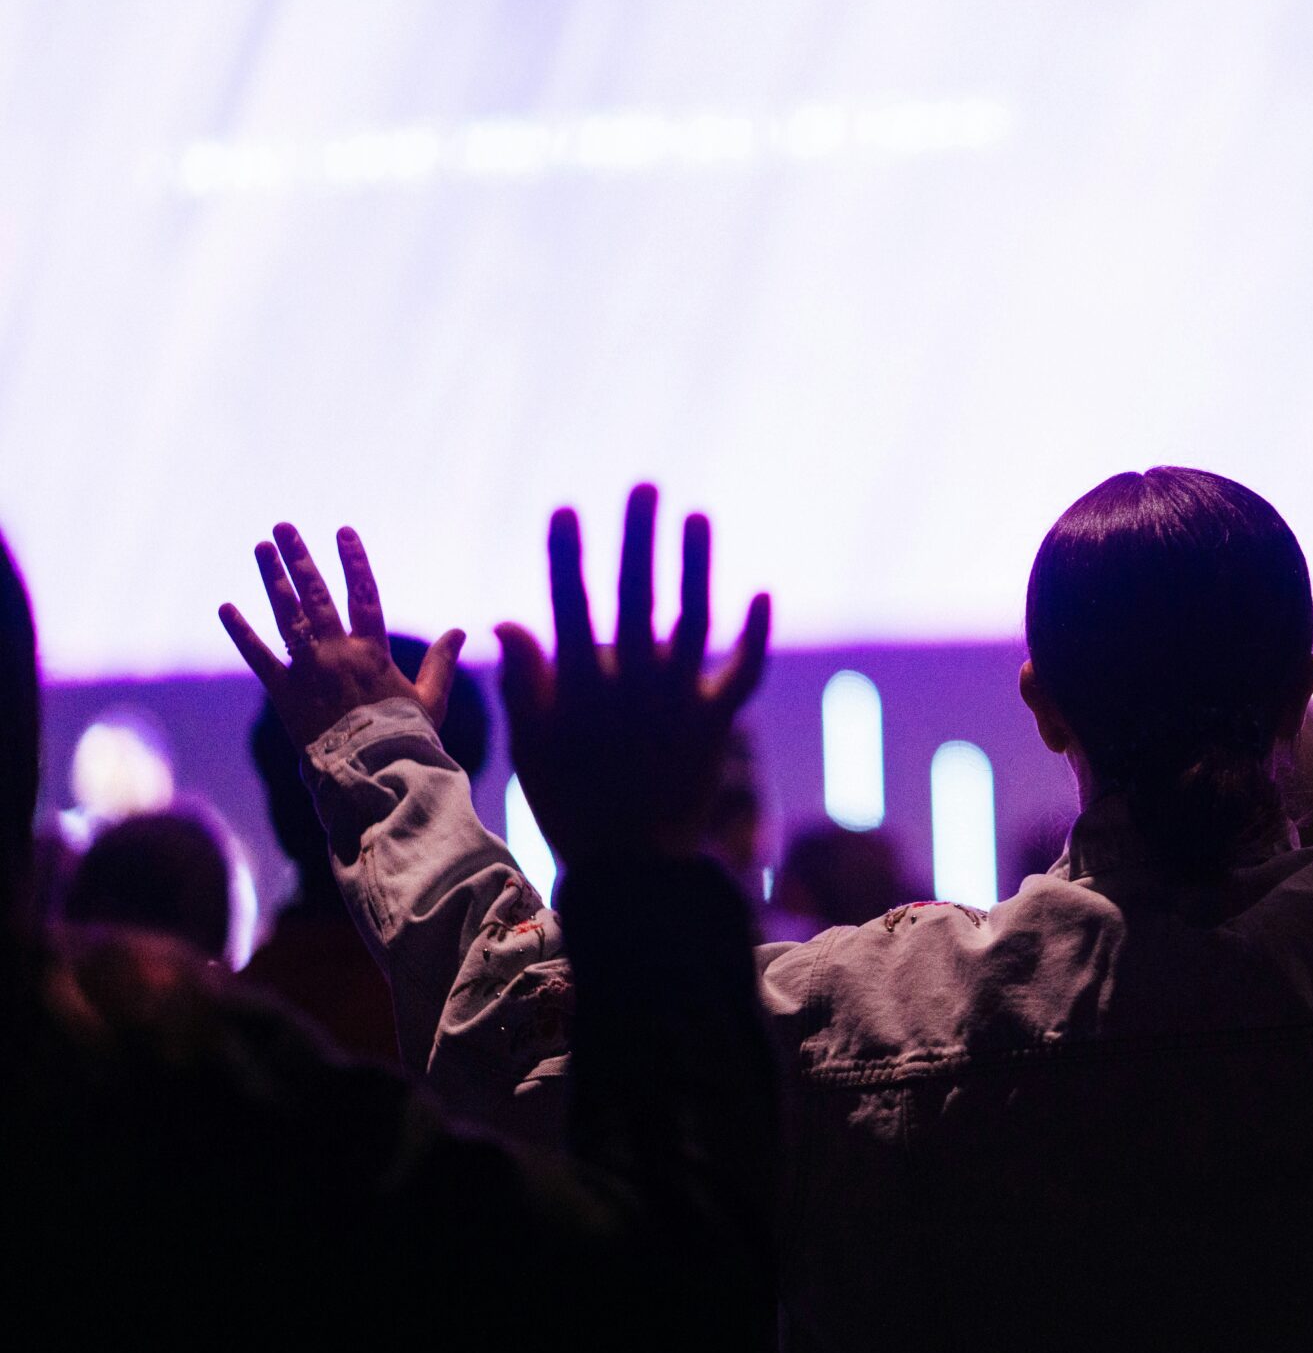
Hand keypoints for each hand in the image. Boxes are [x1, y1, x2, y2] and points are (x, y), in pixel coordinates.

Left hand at [221, 525, 464, 748]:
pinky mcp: (283, 693)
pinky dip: (242, 632)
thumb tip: (460, 631)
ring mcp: (308, 671)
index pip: (364, 593)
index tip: (343, 532)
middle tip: (283, 527)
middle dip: (300, 558)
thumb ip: (441, 662)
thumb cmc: (406, 738)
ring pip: (287, 616)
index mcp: (373, 651)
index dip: (354, 561)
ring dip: (272, 580)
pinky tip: (227, 607)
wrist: (372, 773)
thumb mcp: (431, 698)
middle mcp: (338, 653)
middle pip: (316, 595)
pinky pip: (258, 657)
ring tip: (261, 548)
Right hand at [493, 485, 770, 871]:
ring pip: (690, 618)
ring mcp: (676, 700)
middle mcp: (629, 683)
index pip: (568, 603)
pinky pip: (744, 671)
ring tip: (696, 517)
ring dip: (695, 565)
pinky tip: (762, 592)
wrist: (629, 867)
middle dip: (637, 536)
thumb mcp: (530, 746)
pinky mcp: (716, 722)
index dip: (566, 554)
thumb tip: (509, 619)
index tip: (565, 509)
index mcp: (577, 686)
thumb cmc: (569, 806)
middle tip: (645, 486)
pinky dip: (755, 633)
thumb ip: (522, 681)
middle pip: (634, 593)